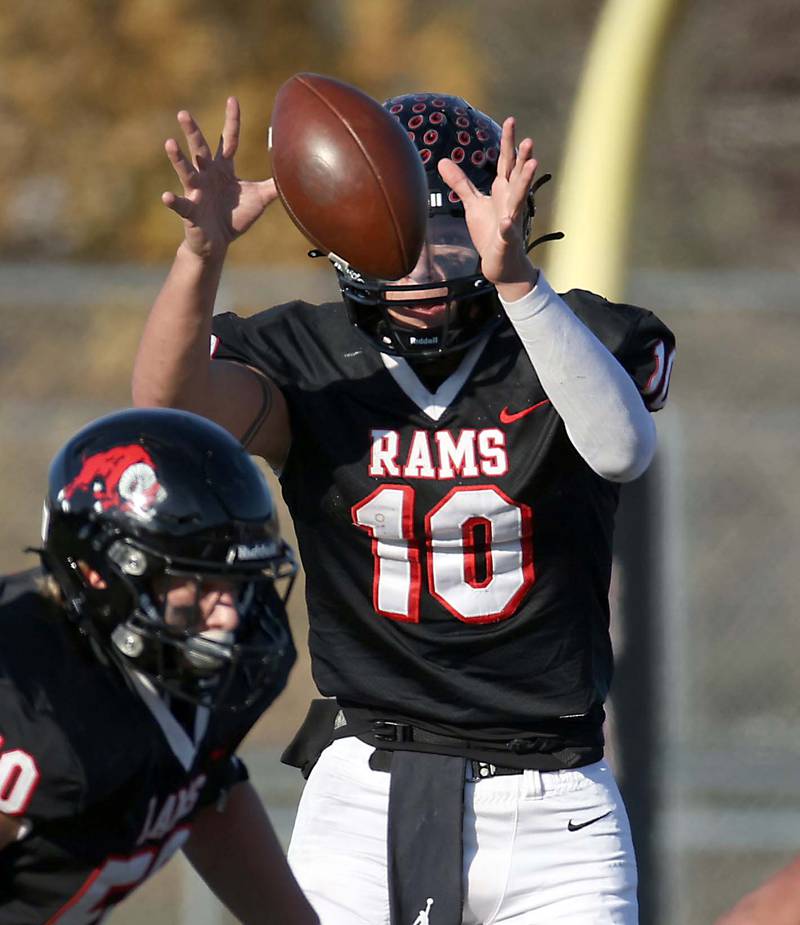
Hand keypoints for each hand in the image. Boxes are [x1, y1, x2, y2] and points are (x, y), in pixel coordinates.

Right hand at [162, 97, 277, 260]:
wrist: (217, 243)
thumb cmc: (235, 217)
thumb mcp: (260, 199)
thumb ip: (275, 184)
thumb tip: (297, 172)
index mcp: (223, 168)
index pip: (228, 139)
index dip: (232, 121)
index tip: (233, 99)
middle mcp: (207, 175)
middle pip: (200, 149)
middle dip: (192, 131)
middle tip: (183, 113)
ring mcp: (196, 192)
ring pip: (186, 171)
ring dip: (178, 159)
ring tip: (170, 143)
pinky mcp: (190, 212)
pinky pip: (181, 205)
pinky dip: (174, 201)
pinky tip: (167, 196)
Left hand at [438, 117, 538, 298]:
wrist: (500, 263)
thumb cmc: (490, 231)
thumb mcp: (473, 204)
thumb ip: (461, 182)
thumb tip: (442, 160)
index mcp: (504, 190)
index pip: (507, 162)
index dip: (508, 142)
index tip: (511, 120)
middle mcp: (511, 202)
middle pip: (517, 176)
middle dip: (523, 158)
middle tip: (529, 140)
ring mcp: (511, 221)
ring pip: (519, 199)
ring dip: (525, 183)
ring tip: (532, 165)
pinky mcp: (506, 241)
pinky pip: (508, 233)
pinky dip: (508, 228)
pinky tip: (506, 222)